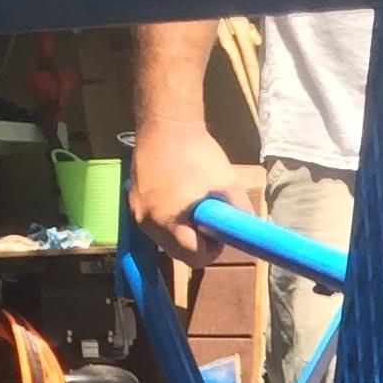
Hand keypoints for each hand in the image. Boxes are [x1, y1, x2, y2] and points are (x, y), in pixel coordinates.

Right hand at [128, 124, 263, 264]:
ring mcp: (136, 213)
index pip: (193, 257)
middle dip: (196, 244)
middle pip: (177, 253)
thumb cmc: (198, 153)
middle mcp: (148, 223)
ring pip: (165, 241)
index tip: (217, 232)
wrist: (165, 124)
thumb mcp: (228, 183)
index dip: (211, 250)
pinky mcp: (132, 202)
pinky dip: (168, 220)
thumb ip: (240, 213)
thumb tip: (251, 234)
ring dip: (182, 232)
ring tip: (192, 205)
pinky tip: (177, 198)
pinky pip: (154, 224)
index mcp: (169, 221)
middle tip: (207, 220)